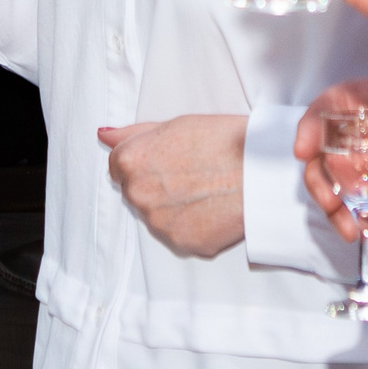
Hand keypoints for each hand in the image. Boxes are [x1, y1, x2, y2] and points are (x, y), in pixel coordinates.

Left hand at [99, 115, 245, 257]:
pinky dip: (194, 227)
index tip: (169, 161)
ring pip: (157, 218)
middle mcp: (137, 194)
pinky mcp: (182, 244)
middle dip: (156, 187)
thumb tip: (104, 135)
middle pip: (136, 194)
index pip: (119, 168)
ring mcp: (158, 223)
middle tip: (192, 175)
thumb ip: (134, 134)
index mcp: (130, 161)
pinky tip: (213, 210)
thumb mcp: (176, 124)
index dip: (146, 163)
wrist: (263, 169)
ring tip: (206, 192)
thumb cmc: (225, 140)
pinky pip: (180, 237)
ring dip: (174, 210)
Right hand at [295, 76, 367, 241]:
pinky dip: (359, 225)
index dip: (316, 121)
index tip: (307, 148)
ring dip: (334, 206)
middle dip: (321, 175)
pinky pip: (361, 214)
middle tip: (333, 200)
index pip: (340, 103)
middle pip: (327, 148)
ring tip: (352, 226)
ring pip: (337, 184)